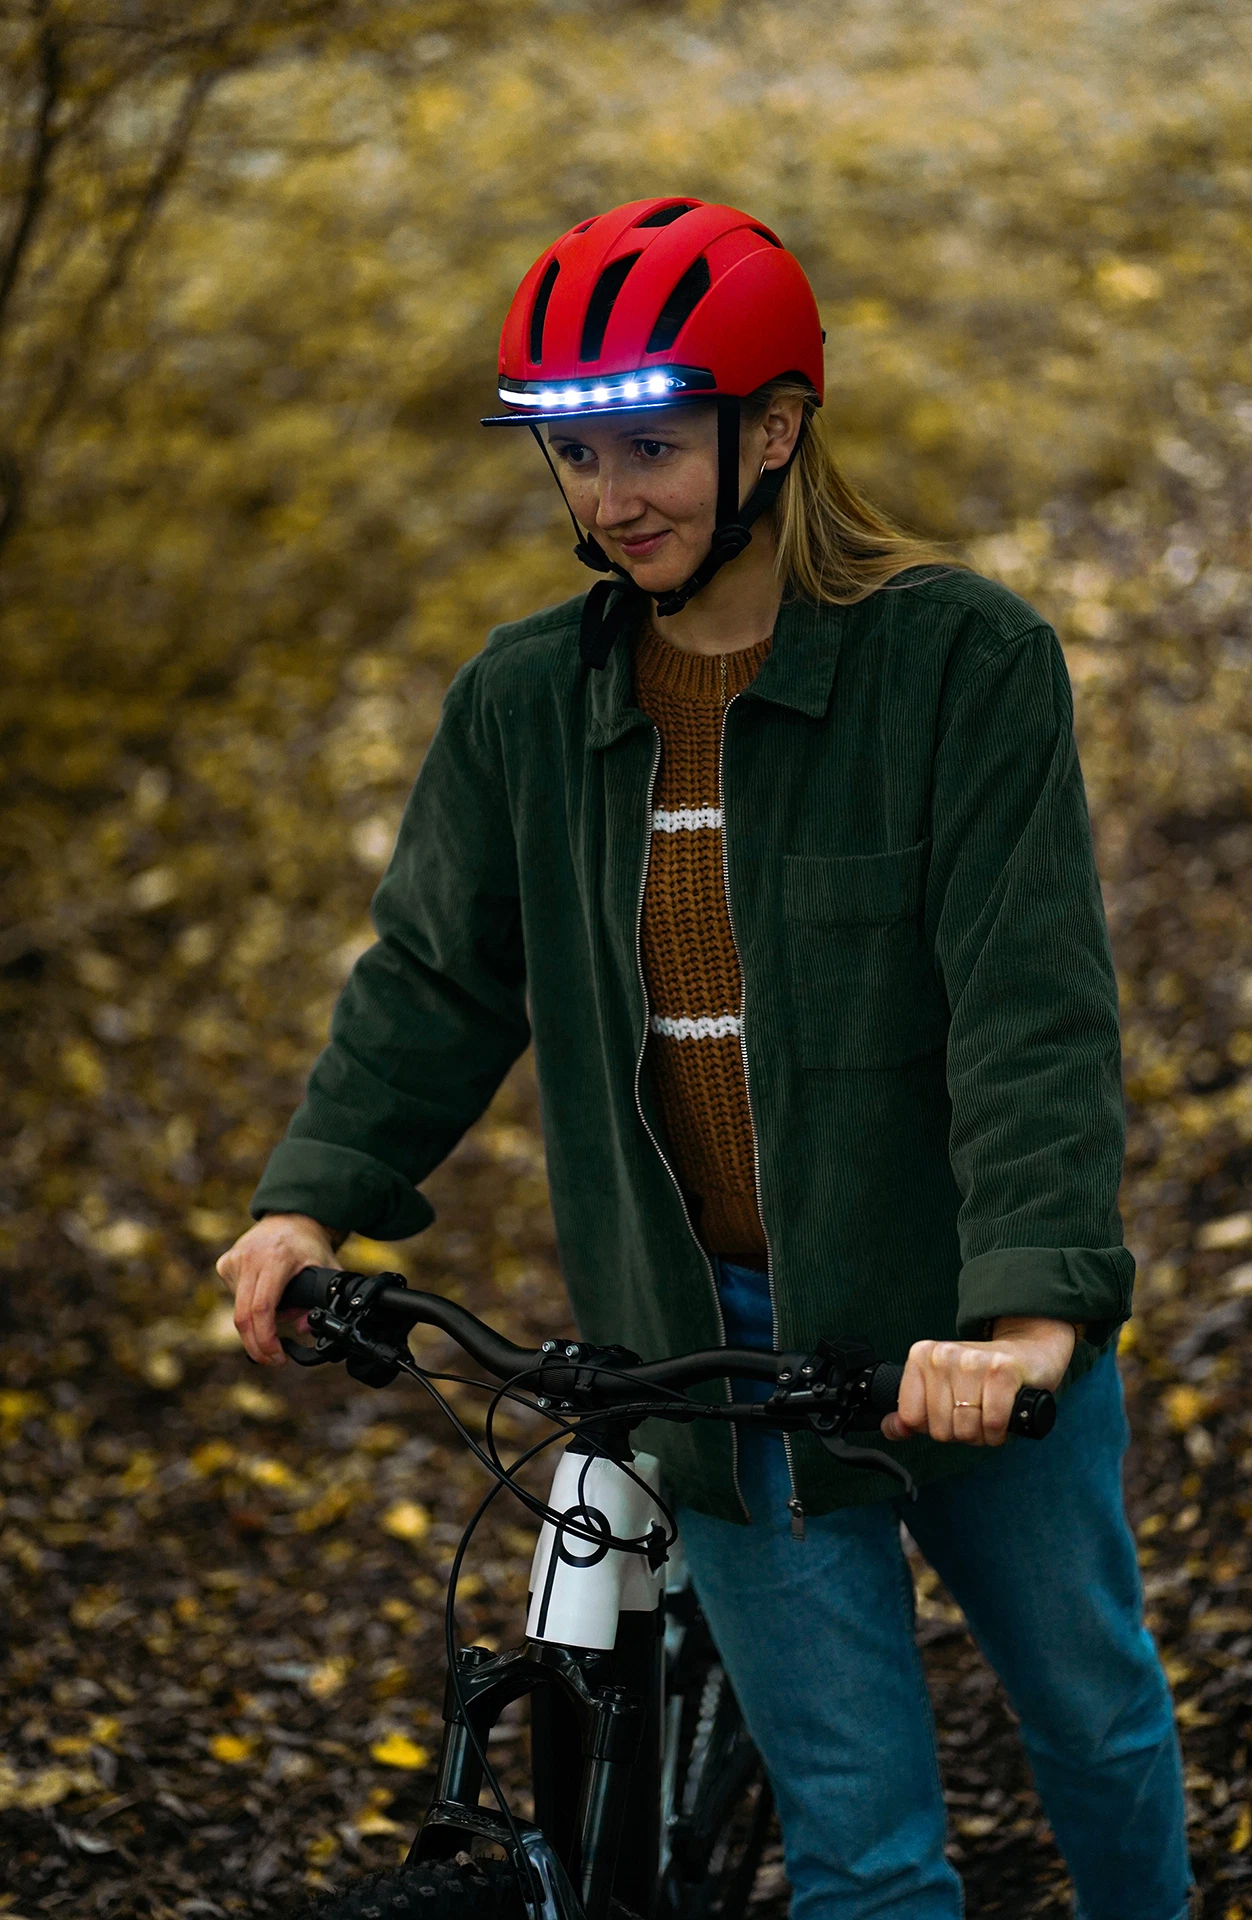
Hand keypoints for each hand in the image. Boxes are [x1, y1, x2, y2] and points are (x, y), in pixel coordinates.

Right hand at [216, 1213, 340, 1365]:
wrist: (291, 1217)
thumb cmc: (310, 1246)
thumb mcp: (328, 1270)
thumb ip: (324, 1301)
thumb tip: (303, 1330)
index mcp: (276, 1258)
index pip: (262, 1308)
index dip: (266, 1339)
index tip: (277, 1356)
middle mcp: (250, 1258)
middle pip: (244, 1316)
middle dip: (256, 1346)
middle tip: (272, 1360)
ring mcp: (234, 1260)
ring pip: (239, 1310)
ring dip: (258, 1324)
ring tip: (282, 1312)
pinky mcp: (225, 1263)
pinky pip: (235, 1298)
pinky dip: (250, 1308)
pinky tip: (267, 1296)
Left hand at [881, 1315, 1076, 1446]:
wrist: (1027, 1352)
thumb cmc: (981, 1377)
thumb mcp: (940, 1388)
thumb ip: (912, 1411)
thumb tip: (892, 1429)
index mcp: (921, 1356)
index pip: (911, 1417)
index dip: (933, 1426)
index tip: (949, 1412)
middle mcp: (943, 1355)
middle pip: (940, 1429)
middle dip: (961, 1432)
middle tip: (976, 1413)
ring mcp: (972, 1361)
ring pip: (966, 1430)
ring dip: (983, 1434)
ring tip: (990, 1413)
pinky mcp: (1002, 1370)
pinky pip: (993, 1423)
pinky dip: (1000, 1431)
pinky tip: (1004, 1417)